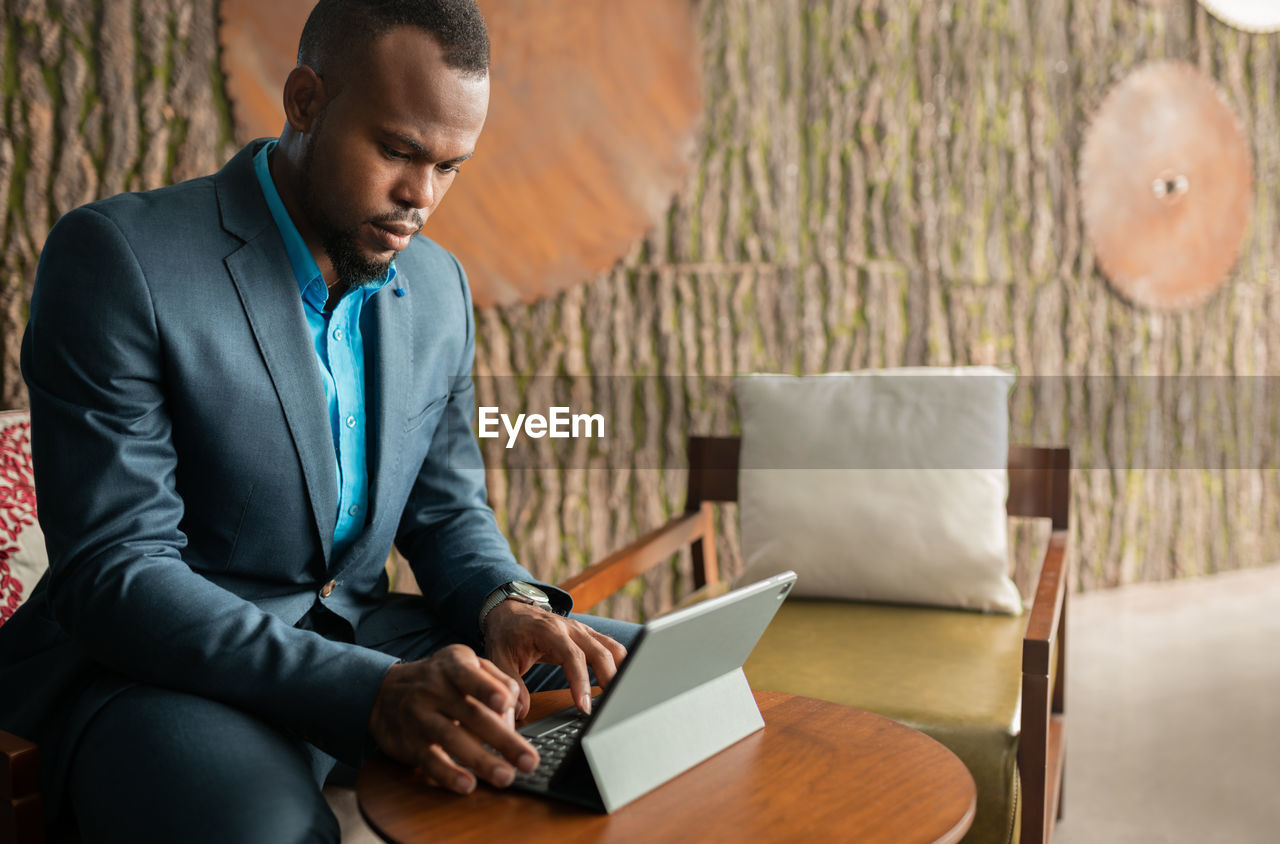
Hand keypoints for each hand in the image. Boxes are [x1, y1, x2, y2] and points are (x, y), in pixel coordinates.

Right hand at [368, 645, 539, 794]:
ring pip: (452, 740)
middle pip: (472, 715)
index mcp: (452, 666)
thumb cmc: (439, 679)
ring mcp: (420, 717)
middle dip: (503, 740)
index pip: (469, 675)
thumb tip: (515, 703)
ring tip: (506, 777)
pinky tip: (467, 785)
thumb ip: (494, 678)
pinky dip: (448, 775)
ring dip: (481, 761)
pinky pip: (430, 760)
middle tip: (529, 761)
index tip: (505, 704)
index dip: (487, 689)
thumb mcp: (464, 665)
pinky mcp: (410, 743)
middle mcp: (434, 689)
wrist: (384, 692)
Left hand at [482, 600, 627, 719]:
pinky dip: (620, 664)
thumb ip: (511, 684)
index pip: (572, 656)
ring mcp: (582, 630)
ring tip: (621, 696)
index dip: (580, 681)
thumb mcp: (499, 658)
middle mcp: (570, 628)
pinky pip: (611, 648)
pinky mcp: (588, 636)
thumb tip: (521, 711)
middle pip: (599, 651)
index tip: (584, 706)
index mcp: (549, 630)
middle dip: (608, 679)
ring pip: (611, 648)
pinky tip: (623, 682)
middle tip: (611, 706)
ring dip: (619, 670)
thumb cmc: (506, 634)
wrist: (510, 610)